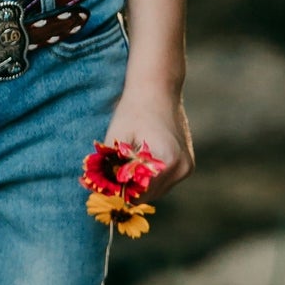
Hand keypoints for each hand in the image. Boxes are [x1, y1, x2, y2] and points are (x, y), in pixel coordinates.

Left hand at [102, 79, 193, 200]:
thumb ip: (110, 166)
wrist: (158, 88)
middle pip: (149, 195)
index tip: (102, 189)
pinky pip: (163, 180)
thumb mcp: (117, 137)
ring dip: (139, 185)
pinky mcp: (187, 164)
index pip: (140, 193)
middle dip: (128, 190)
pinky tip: (137, 161)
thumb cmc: (134, 110)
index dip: (118, 192)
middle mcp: (182, 168)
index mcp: (167, 161)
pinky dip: (149, 177)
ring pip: (156, 190)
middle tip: (107, 180)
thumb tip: (97, 189)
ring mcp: (187, 167)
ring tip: (121, 168)